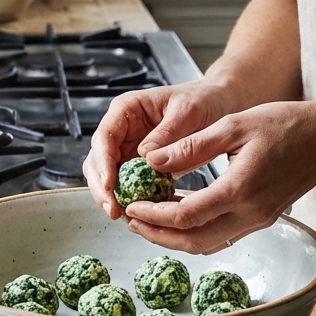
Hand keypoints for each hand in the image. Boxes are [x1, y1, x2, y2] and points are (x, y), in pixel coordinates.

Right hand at [83, 81, 236, 219]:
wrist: (217, 105)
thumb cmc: (202, 100)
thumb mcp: (188, 111)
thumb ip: (167, 133)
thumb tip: (146, 155)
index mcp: (128, 109)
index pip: (105, 136)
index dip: (103, 162)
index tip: (110, 184)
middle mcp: (122, 129)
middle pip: (98, 160)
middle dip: (102, 187)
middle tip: (114, 209)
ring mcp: (128, 148)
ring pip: (107, 176)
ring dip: (112, 197)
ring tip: (123, 215)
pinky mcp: (139, 166)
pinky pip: (128, 185)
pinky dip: (130, 199)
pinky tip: (138, 212)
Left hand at [123, 101, 315, 253]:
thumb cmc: (285, 124)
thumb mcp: (234, 125)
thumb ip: (191, 146)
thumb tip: (152, 160)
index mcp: (240, 189)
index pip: (186, 216)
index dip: (153, 215)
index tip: (132, 205)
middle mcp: (250, 214)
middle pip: (193, 241)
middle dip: (157, 235)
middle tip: (132, 221)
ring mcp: (258, 221)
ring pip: (208, 244)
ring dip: (175, 238)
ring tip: (149, 221)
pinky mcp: (263, 220)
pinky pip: (222, 236)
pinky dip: (196, 231)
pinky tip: (180, 214)